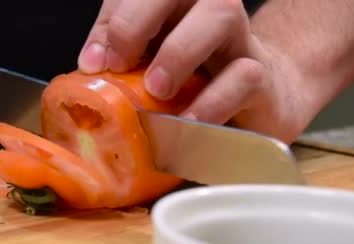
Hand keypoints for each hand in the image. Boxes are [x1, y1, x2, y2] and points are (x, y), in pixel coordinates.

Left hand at [78, 0, 308, 143]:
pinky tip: (188, 122)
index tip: (93, 63)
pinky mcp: (263, 76)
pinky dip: (211, 102)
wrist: (260, 101)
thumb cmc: (196, 82)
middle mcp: (207, 9)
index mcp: (174, 6)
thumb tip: (90, 65)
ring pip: (221, 14)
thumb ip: (121, 59)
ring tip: (157, 90)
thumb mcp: (150, 68)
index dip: (112, 19)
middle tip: (118, 64)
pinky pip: (244, 76)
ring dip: (179, 52)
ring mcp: (239, 38)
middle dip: (136, 20)